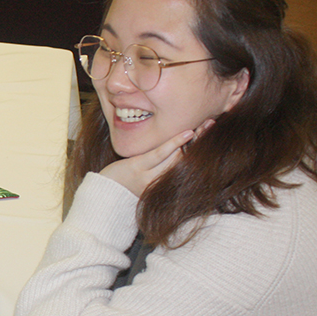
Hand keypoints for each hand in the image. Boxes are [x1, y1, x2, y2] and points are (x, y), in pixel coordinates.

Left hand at [99, 120, 213, 197]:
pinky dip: (174, 143)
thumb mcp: (150, 173)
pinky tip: (187, 133)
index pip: (189, 163)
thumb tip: (180, 144)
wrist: (104, 192)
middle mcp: (162, 181)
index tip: (212, 131)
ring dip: (192, 139)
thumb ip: (165, 162)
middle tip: (211, 123)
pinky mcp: (139, 168)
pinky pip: (160, 154)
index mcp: (168, 182)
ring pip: (177, 156)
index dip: (202, 147)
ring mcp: (150, 175)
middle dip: (201, 140)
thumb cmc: (129, 178)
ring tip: (205, 124)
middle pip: (187, 158)